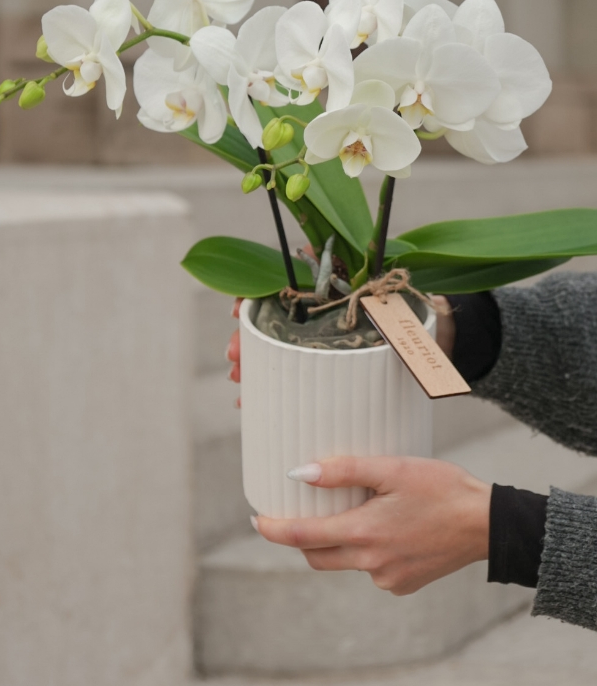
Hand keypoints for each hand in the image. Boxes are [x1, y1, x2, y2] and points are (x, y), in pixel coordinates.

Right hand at [227, 294, 456, 384]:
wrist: (450, 340)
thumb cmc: (431, 324)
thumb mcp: (417, 322)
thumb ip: (409, 319)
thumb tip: (415, 319)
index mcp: (340, 292)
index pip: (289, 285)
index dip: (258, 295)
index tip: (240, 312)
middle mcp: (327, 312)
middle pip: (275, 319)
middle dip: (249, 338)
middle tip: (236, 361)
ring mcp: (325, 339)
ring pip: (277, 345)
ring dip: (253, 362)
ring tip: (241, 385)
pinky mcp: (331, 365)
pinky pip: (292, 369)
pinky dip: (270, 381)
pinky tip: (252, 400)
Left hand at [253, 456, 489, 594]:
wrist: (487, 524)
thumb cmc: (441, 488)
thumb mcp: (392, 468)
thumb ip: (344, 471)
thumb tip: (300, 474)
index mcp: (364, 534)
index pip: (302, 537)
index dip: (273, 530)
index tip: (256, 520)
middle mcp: (371, 563)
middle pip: (317, 555)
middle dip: (302, 538)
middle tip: (297, 513)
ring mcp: (388, 578)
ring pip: (346, 561)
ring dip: (340, 540)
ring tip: (356, 508)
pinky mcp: (403, 584)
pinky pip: (371, 567)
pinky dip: (367, 548)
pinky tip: (387, 525)